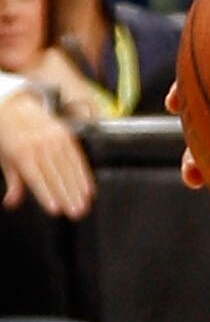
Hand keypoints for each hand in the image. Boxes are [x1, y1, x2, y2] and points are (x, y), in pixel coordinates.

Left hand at [0, 89, 92, 216]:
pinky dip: (84, 175)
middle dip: (67, 196)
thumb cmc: (9, 137)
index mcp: (22, 153)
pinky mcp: (67, 136)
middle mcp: (41, 146)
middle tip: (76, 212)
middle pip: (56, 176)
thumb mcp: (5, 159)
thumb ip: (13, 182)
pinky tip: (88, 189)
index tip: (55, 209)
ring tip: (84, 204)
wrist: (16, 108)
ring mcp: (56, 140)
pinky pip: (78, 159)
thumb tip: (11, 202)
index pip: (36, 178)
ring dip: (78, 189)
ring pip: (70, 169)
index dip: (46, 195)